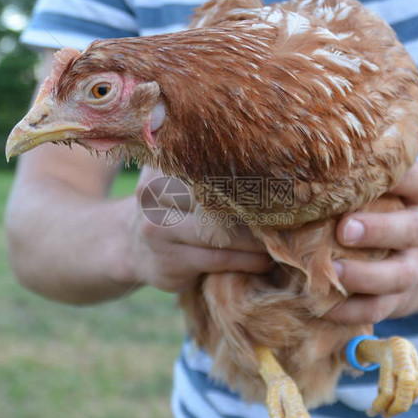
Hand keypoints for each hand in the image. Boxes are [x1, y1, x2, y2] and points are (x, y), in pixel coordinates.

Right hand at [127, 167, 270, 291]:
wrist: (129, 246)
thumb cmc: (170, 205)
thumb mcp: (175, 177)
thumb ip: (204, 166)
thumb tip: (268, 155)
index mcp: (160, 165)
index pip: (207, 163)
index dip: (244, 171)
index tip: (279, 177)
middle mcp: (153, 194)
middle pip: (216, 197)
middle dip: (254, 206)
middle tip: (288, 210)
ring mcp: (158, 230)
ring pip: (220, 232)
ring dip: (256, 239)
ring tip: (280, 239)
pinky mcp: (169, 262)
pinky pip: (218, 260)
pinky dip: (246, 261)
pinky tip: (263, 260)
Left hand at [328, 162, 417, 324]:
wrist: (413, 261)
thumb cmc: (380, 212)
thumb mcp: (381, 191)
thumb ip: (354, 182)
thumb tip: (291, 174)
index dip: (396, 177)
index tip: (362, 174)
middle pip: (411, 229)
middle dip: (378, 230)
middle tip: (344, 230)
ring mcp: (417, 265)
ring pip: (399, 274)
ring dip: (364, 275)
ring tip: (332, 272)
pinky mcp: (402, 298)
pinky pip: (380, 306)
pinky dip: (352, 310)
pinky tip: (326, 307)